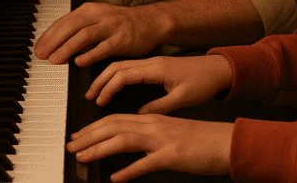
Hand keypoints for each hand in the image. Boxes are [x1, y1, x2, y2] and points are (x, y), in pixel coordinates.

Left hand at [32, 2, 168, 65]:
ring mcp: (111, 26)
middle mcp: (99, 15)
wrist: (150, 22)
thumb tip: (57, 44)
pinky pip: (104, 47)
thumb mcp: (97, 21)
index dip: (48, 35)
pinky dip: (90, 54)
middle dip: (53, 41)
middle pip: (71, 26)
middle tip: (41, 56)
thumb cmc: (121, 24)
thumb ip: (79, 30)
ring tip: (55, 61)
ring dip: (67, 48)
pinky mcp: (122, 39)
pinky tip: (79, 62)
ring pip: (84, 36)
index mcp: (89, 10)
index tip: (38, 48)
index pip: (63, 21)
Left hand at [68, 114, 231, 182]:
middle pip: (114, 126)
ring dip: (99, 149)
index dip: (93, 127)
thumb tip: (130, 149)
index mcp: (152, 120)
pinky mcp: (172, 156)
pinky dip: (128, 171)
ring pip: (123, 140)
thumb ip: (149, 139)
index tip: (78, 137)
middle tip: (70, 145)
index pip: (116, 119)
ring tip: (82, 157)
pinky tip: (116, 178)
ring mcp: (162, 139)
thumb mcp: (170, 135)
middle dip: (88, 135)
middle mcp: (154, 125)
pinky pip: (145, 163)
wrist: (225, 142)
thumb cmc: (200, 141)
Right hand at [86, 55, 232, 113]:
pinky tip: (113, 87)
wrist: (218, 69)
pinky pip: (130, 68)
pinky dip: (116, 76)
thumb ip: (159, 106)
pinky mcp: (155, 66)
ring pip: (122, 65)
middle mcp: (152, 62)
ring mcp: (153, 63)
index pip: (123, 75)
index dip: (108, 88)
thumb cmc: (203, 82)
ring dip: (106, 78)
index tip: (99, 102)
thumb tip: (138, 114)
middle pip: (117, 67)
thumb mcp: (182, 98)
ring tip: (96, 93)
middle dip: (100, 81)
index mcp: (156, 68)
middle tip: (88, 97)